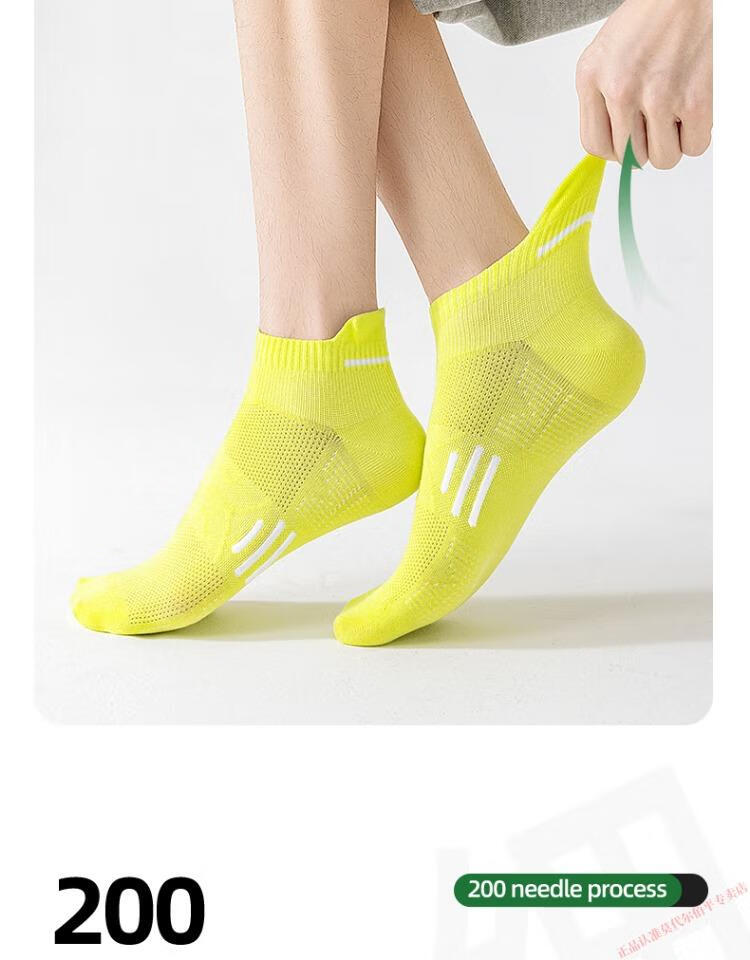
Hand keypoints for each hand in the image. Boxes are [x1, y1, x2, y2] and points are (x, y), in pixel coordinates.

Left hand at [575, 0, 711, 167]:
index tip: (627, 140)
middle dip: (645, 144)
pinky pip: (694, 146)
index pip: (595, 145)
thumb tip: (613, 147)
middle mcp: (620, 88)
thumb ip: (600, 99)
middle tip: (657, 118)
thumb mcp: (607, 54)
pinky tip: (693, 109)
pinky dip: (697, 135)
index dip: (615, 149)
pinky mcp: (694, 99)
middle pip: (630, 157)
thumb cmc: (650, 19)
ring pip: (662, 158)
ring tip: (675, 112)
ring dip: (672, 143)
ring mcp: (657, 95)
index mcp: (591, 76)